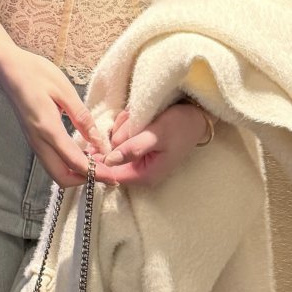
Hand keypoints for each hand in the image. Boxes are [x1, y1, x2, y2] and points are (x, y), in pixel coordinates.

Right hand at [0, 50, 119, 189]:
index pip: (74, 162)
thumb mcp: (64, 90)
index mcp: (48, 129)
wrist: (8, 68)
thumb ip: (82, 118)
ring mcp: (34, 141)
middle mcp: (38, 142)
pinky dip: (68, 164)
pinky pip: (52, 160)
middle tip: (105, 169)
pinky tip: (82, 151)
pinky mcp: (33, 138)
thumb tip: (100, 142)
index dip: (96, 173)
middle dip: (85, 180)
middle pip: (62, 177)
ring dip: (76, 173)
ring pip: (55, 171)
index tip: (114, 177)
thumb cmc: (36, 73)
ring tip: (97, 160)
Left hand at [87, 102, 210, 187]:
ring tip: (137, 117)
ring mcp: (137, 158)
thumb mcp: (155, 135)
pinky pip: (121, 136)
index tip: (95, 141)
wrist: (196, 116)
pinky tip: (136, 116)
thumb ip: (132, 149)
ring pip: (114, 143)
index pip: (111, 175)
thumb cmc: (179, 126)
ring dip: (122, 127)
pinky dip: (125, 124)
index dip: (99, 159)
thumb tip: (108, 161)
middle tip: (130, 120)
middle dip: (116, 136)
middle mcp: (138, 171)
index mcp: (144, 175)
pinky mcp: (137, 147)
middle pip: (110, 156)